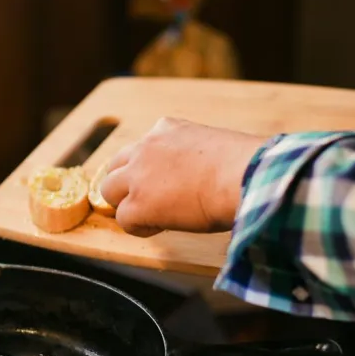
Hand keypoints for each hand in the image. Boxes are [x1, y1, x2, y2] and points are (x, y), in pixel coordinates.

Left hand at [99, 118, 266, 236]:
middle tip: (150, 200)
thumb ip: (198, 155)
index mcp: (167, 128)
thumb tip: (208, 174)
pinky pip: (123, 219)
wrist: (245, 176)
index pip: (143, 147)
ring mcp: (138, 175)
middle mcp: (147, 147)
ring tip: (152, 215)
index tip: (170, 182)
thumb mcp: (214, 146)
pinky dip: (139, 227)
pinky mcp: (138, 203)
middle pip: (116, 166)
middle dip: (128, 183)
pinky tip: (160, 227)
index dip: (151, 168)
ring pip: (109, 190)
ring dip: (126, 203)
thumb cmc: (244, 165)